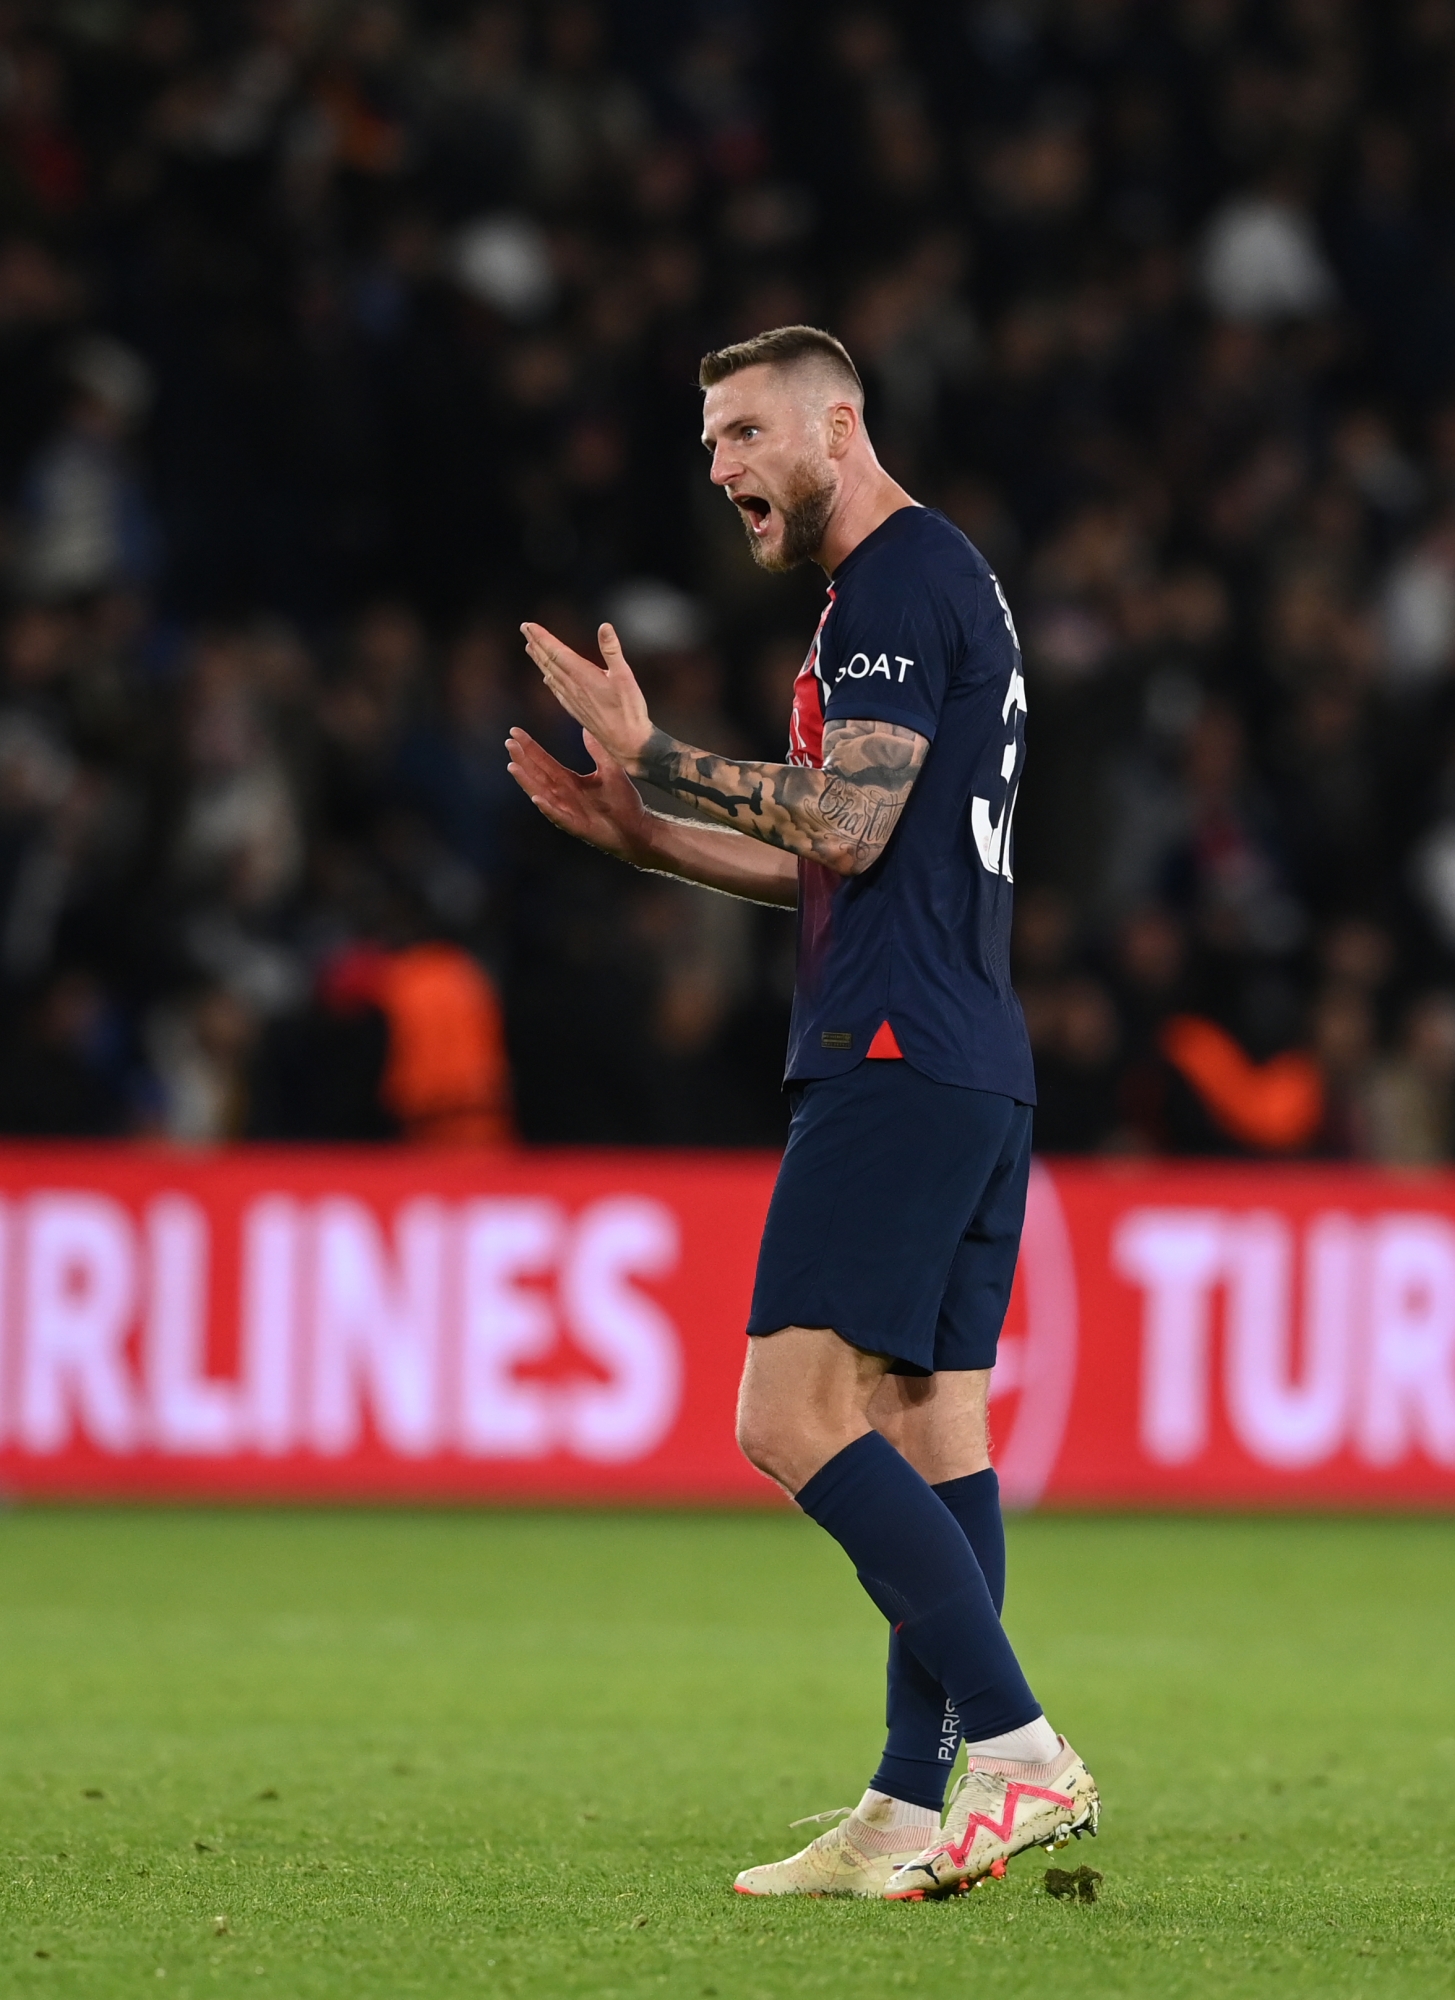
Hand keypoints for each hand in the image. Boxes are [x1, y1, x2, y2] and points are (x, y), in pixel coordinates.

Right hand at [505, 727, 654, 864]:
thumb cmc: (623, 801)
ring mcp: (567, 811)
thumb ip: (598, 750)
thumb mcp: (611, 769)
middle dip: (522, 759)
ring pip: (541, 794)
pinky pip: (558, 816)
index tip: (515, 732)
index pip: (544, 761)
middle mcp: (563, 795)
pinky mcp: (576, 825)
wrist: (637, 828)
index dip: (529, 747)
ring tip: (513, 767)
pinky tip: (537, 798)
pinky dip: (547, 808)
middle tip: (509, 743)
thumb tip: (588, 728)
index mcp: (569, 781)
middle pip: (537, 774)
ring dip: (527, 782)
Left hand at [520, 620, 652, 767]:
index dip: (542, 638)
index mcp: (583, 676)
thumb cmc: (628, 710)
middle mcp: (573, 687)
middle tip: (525, 629)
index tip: (529, 626)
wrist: (627, 742)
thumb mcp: (625, 676)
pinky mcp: (577, 711)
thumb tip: (604, 627)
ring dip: (539, 660)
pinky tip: (547, 679)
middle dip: (536, 644)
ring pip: (550, 675)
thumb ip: (612, 651)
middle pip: (549, 662)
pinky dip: (549, 681)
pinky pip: (557, 691)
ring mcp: (573, 700)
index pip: (556, 652)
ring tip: (530, 648)